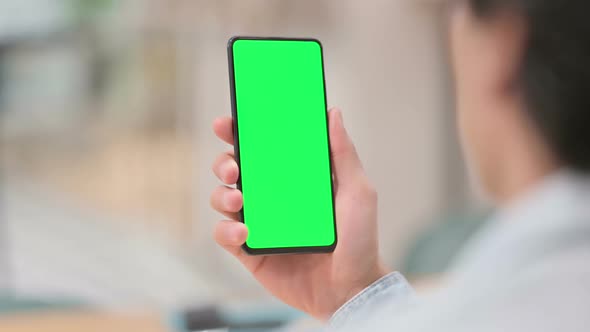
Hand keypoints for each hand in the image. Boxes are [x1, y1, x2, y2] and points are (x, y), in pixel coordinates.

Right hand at [211, 108, 387, 319]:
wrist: (351, 288)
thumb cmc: (359, 239)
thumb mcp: (358, 192)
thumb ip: (344, 154)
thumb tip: (333, 113)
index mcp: (292, 178)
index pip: (260, 148)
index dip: (239, 132)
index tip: (228, 123)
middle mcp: (271, 197)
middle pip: (232, 169)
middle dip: (223, 162)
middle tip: (234, 168)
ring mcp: (259, 222)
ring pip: (222, 198)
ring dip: (222, 194)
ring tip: (240, 199)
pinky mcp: (250, 251)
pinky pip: (224, 234)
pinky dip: (227, 230)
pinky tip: (244, 231)